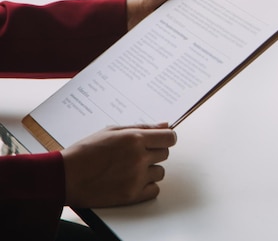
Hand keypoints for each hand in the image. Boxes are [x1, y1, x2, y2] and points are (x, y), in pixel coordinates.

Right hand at [61, 123, 176, 207]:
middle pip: (165, 154)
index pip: (170, 138)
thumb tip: (166, 125)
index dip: (166, 138)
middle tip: (135, 155)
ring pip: (160, 172)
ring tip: (129, 169)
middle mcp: (138, 157)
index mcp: (134, 138)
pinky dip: (146, 186)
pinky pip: (154, 189)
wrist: (64, 176)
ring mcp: (136, 177)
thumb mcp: (112, 131)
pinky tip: (132, 181)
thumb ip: (142, 127)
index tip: (160, 140)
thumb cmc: (85, 152)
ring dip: (149, 170)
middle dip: (154, 152)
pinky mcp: (132, 195)